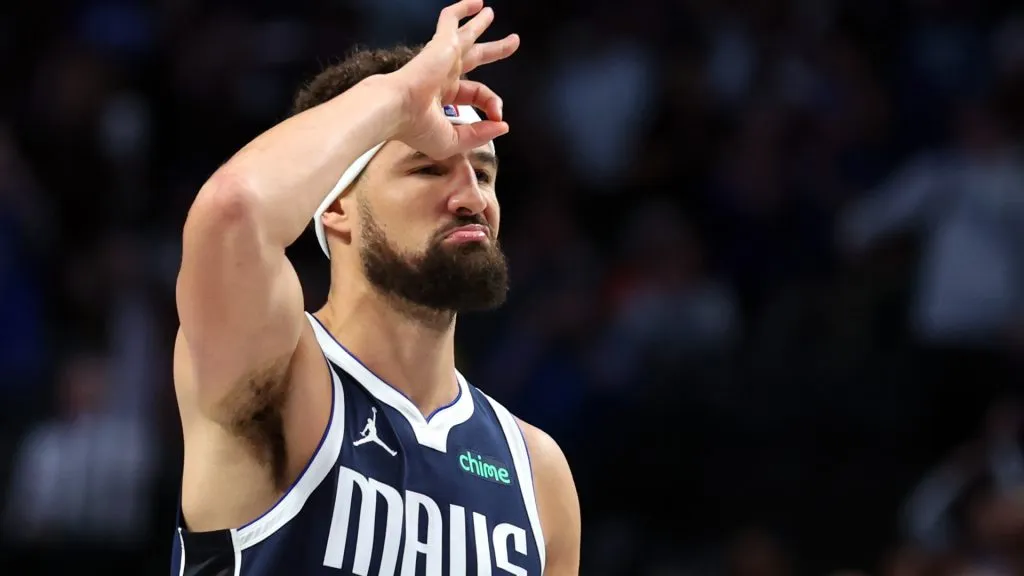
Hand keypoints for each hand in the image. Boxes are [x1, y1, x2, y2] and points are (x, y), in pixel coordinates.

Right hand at [387, 0, 518, 158]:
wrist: (396, 109)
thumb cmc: (417, 128)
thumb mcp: (454, 140)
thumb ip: (479, 134)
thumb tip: (502, 126)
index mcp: (443, 96)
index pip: (477, 94)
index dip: (492, 104)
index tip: (499, 117)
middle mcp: (443, 74)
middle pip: (476, 58)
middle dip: (496, 50)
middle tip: (512, 42)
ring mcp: (442, 57)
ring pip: (466, 34)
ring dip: (480, 23)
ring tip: (490, 13)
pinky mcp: (441, 44)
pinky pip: (450, 20)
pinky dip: (462, 9)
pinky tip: (477, 3)